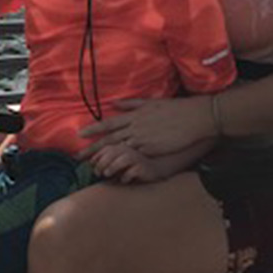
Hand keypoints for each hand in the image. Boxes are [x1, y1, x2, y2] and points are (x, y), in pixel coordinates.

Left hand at [78, 95, 213, 159]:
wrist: (194, 118)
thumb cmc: (175, 109)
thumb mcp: (151, 103)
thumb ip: (132, 104)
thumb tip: (116, 104)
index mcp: (134, 116)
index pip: (109, 123)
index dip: (93, 129)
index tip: (80, 134)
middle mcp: (135, 127)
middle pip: (109, 139)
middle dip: (92, 148)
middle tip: (78, 156)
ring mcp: (143, 139)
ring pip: (118, 150)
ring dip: (104, 159)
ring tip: (92, 166)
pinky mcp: (152, 150)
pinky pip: (133, 158)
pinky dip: (121, 164)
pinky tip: (113, 170)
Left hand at [86, 142, 164, 183]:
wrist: (163, 163)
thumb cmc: (141, 160)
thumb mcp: (127, 153)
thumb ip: (114, 155)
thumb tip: (95, 165)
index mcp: (124, 142)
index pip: (107, 146)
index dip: (96, 155)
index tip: (90, 163)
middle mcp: (131, 148)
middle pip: (111, 152)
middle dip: (101, 162)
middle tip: (96, 172)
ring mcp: (138, 156)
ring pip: (121, 160)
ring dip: (111, 167)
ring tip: (106, 174)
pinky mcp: (145, 166)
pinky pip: (132, 171)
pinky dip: (126, 176)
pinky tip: (123, 180)